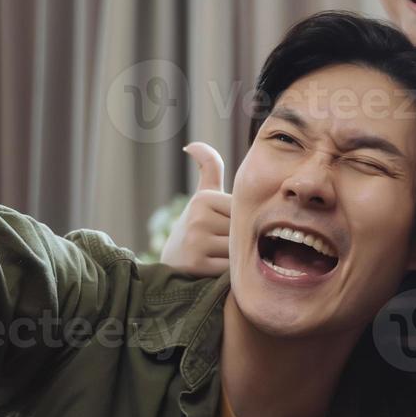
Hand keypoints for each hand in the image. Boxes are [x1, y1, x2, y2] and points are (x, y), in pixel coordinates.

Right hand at [159, 142, 231, 276]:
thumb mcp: (203, 197)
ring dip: (234, 258)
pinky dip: (227, 273)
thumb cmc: (197, 226)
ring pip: (238, 249)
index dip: (240, 225)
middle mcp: (197, 216)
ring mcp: (195, 240)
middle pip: (242, 231)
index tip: (221, 228)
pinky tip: (212, 269)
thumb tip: (192, 144)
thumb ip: (209, 169)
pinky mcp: (195, 263)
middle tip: (220, 245)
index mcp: (204, 198)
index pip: (244, 212)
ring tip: (216, 256)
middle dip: (238, 242)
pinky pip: (230, 268)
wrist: (171, 263)